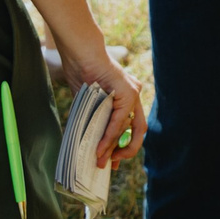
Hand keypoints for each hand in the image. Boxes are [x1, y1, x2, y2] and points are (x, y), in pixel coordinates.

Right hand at [53, 34, 145, 166]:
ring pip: (126, 129)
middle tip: (110, 165)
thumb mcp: (90, 102)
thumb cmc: (82, 74)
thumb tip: (90, 144)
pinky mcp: (128, 93)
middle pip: (137, 131)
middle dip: (124, 151)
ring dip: (112, 148)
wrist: (82, 54)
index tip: (112, 160)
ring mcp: (134, 94)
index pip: (131, 127)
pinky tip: (100, 149)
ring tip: (100, 162)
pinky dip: (109, 137)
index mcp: (127, 97)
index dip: (123, 145)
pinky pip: (119, 122)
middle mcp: (135, 96)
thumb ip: (95, 119)